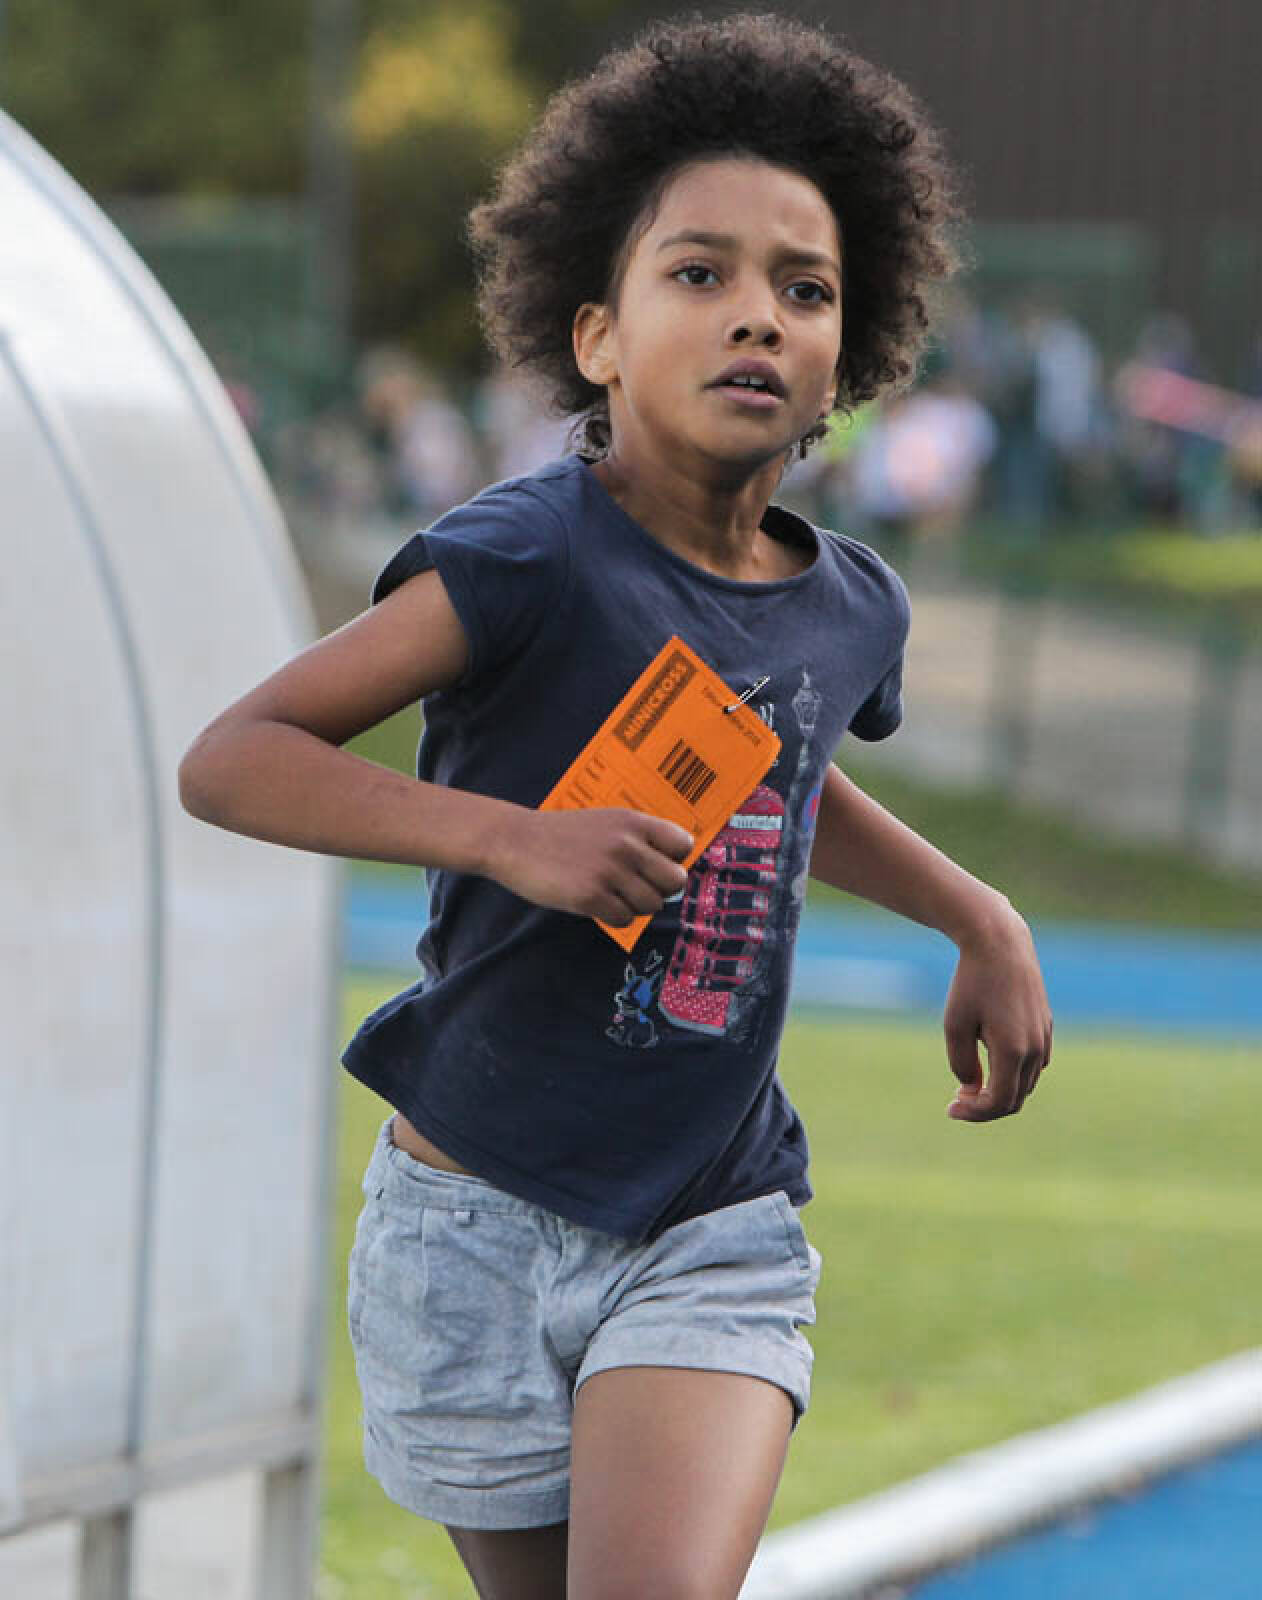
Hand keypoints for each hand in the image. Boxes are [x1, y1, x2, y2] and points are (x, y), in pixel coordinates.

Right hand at [489, 807, 692, 925]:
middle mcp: (626, 845)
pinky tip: (596, 903)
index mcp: (633, 822)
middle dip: (658, 889)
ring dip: (635, 906)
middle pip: (675, 881)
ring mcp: (609, 871)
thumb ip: (638, 839)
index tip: (653, 866)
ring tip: (611, 894)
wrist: (514, 840)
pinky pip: (625, 919)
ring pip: (652, 905)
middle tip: (635, 887)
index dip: (672, 860)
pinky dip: (614, 917)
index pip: (683, 845)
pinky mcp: (591, 896)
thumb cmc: (562, 835)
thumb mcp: (605, 822)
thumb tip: (673, 872)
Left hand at [943, 902, 1052, 1120]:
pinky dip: (1015, 1075)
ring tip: (970, 1085)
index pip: (999, 1102)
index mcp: (1013, 1051)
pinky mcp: (1046, 1026)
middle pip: (1015, 1098)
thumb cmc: (971, 982)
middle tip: (957, 1100)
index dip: (975, 1113)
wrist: (999, 944)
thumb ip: (962, 1063)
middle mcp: (1035, 1049)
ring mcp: (1045, 1037)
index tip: (950, 1108)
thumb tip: (973, 1089)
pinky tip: (992, 1065)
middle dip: (986, 1107)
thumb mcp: (955, 1024)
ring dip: (1001, 1091)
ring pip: (1027, 1083)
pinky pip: (1035, 1064)